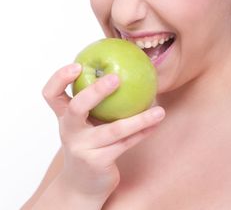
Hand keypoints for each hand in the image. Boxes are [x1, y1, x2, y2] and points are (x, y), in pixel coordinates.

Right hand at [42, 63, 164, 199]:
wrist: (81, 185)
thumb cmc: (87, 143)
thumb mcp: (84, 122)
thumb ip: (94, 102)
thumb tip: (122, 69)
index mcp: (64, 116)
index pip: (51, 94)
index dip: (59, 78)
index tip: (78, 65)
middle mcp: (69, 130)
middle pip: (77, 107)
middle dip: (96, 91)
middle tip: (116, 78)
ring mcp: (82, 148)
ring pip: (113, 130)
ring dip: (139, 119)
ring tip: (159, 110)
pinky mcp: (98, 162)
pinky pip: (125, 144)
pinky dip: (142, 132)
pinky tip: (156, 123)